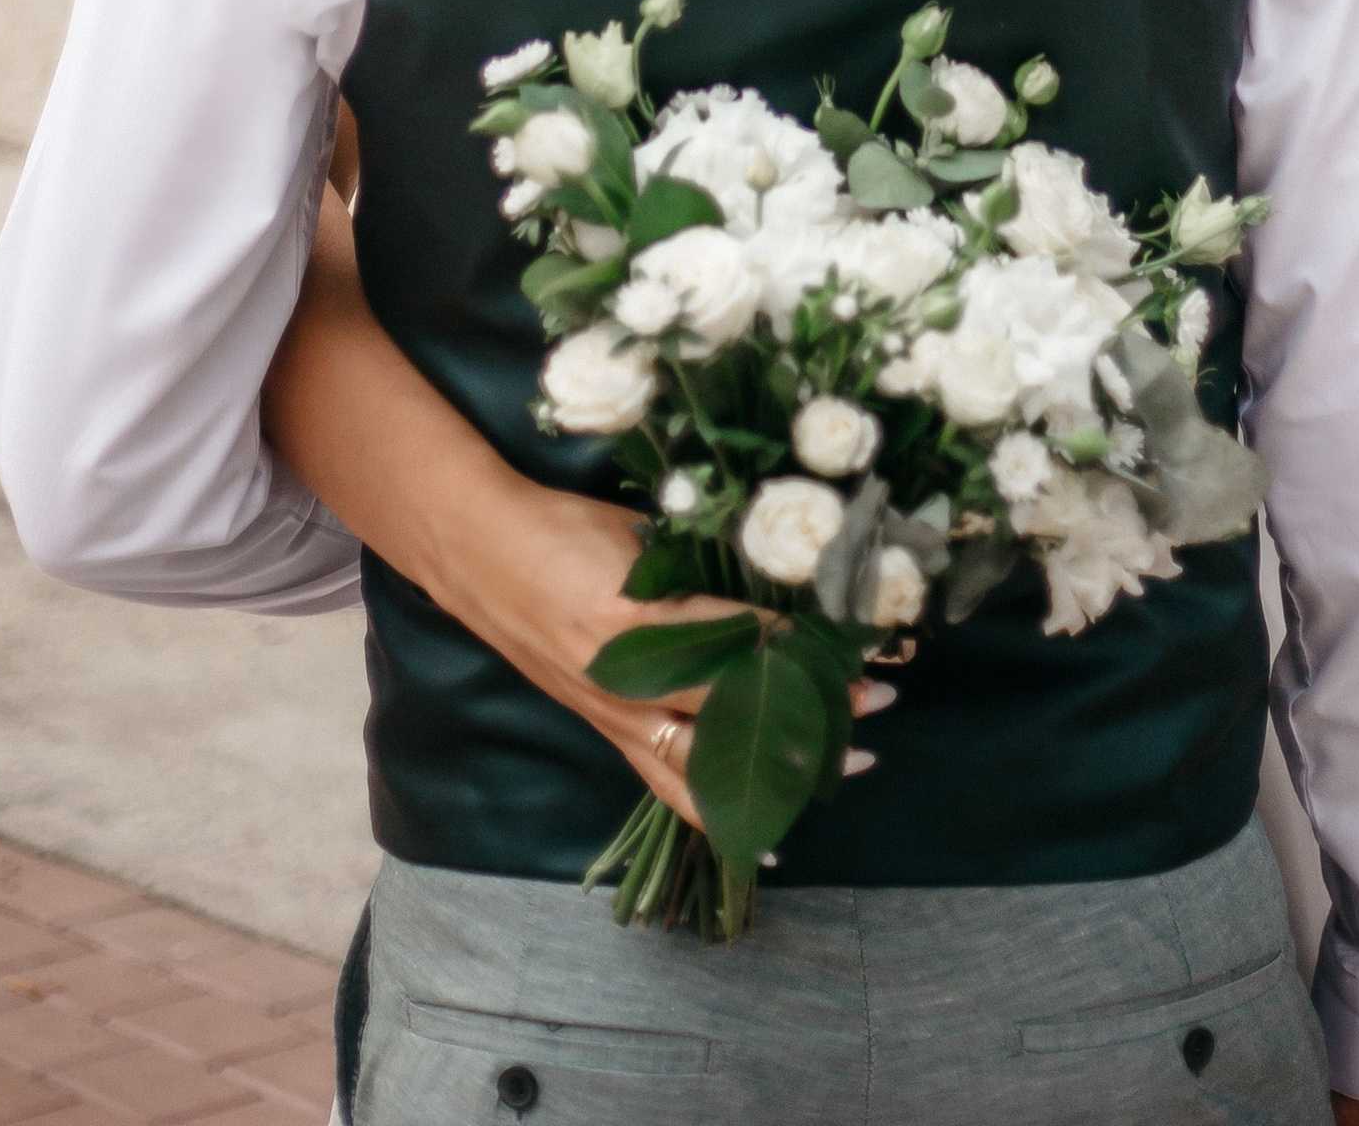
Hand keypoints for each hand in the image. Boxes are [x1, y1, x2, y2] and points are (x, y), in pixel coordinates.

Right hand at [423, 473, 894, 834]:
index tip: (862, 644)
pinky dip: (720, 810)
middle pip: (737, 708)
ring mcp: (615, 715)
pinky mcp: (606, 731)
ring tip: (852, 763)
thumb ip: (702, 561)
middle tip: (877, 705)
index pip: (740, 638)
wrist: (480, 552)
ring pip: (711, 762)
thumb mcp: (638, 532)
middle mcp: (627, 682)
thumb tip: (781, 569)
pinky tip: (772, 831)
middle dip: (813, 707)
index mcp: (636, 620)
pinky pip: (669, 783)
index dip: (805, 645)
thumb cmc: (562, 526)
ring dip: (784, 763)